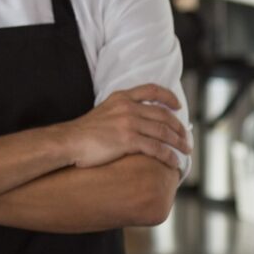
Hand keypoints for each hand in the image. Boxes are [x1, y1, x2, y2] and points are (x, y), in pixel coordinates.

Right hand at [53, 84, 189, 168]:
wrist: (68, 142)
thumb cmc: (83, 132)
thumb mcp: (103, 111)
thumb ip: (121, 111)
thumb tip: (137, 120)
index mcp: (121, 97)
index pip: (152, 90)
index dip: (169, 97)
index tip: (178, 106)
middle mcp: (127, 108)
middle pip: (163, 115)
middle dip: (179, 128)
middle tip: (185, 138)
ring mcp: (128, 123)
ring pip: (164, 132)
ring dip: (178, 143)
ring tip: (185, 151)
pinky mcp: (128, 140)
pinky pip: (156, 148)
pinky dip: (168, 156)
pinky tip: (173, 163)